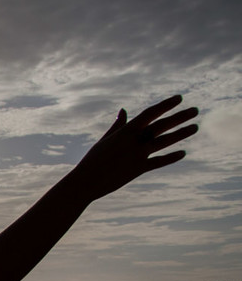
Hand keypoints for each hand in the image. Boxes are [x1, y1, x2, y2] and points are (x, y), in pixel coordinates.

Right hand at [71, 95, 198, 200]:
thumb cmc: (92, 160)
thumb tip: (124, 111)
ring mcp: (138, 156)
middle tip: (195, 110)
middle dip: (180, 117)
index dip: (166, 105)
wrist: (85, 182)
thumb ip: (118, 126)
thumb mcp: (105, 140)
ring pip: (164, 141)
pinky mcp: (138, 170)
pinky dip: (171, 157)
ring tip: (195, 127)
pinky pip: (159, 162)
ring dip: (181, 134)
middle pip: (162, 126)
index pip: (150, 113)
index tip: (179, 98)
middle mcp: (134, 142)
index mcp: (125, 131)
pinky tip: (182, 152)